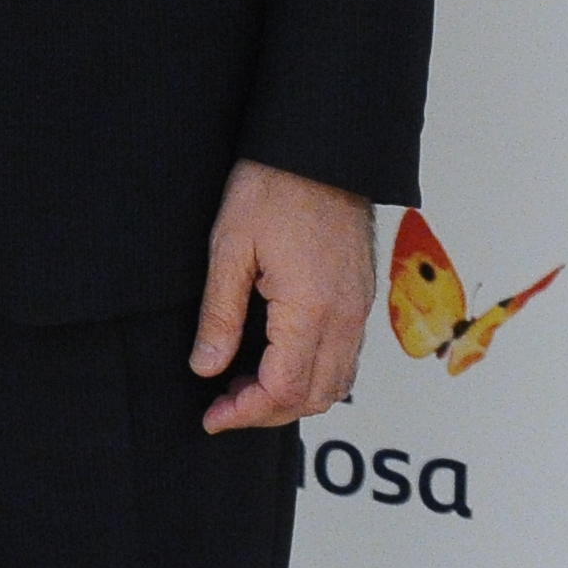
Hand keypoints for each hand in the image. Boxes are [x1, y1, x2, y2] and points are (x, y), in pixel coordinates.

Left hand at [191, 158, 374, 431]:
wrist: (319, 151)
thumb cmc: (272, 188)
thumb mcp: (229, 248)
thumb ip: (221, 315)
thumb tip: (206, 367)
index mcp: (311, 309)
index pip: (284, 389)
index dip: (246, 412)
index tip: (212, 416)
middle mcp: (344, 318)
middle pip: (315, 397)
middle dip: (267, 412)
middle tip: (223, 405)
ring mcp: (358, 309)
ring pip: (336, 383)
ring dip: (292, 397)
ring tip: (243, 385)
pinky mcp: (361, 298)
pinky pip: (345, 357)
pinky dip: (314, 375)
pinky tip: (277, 360)